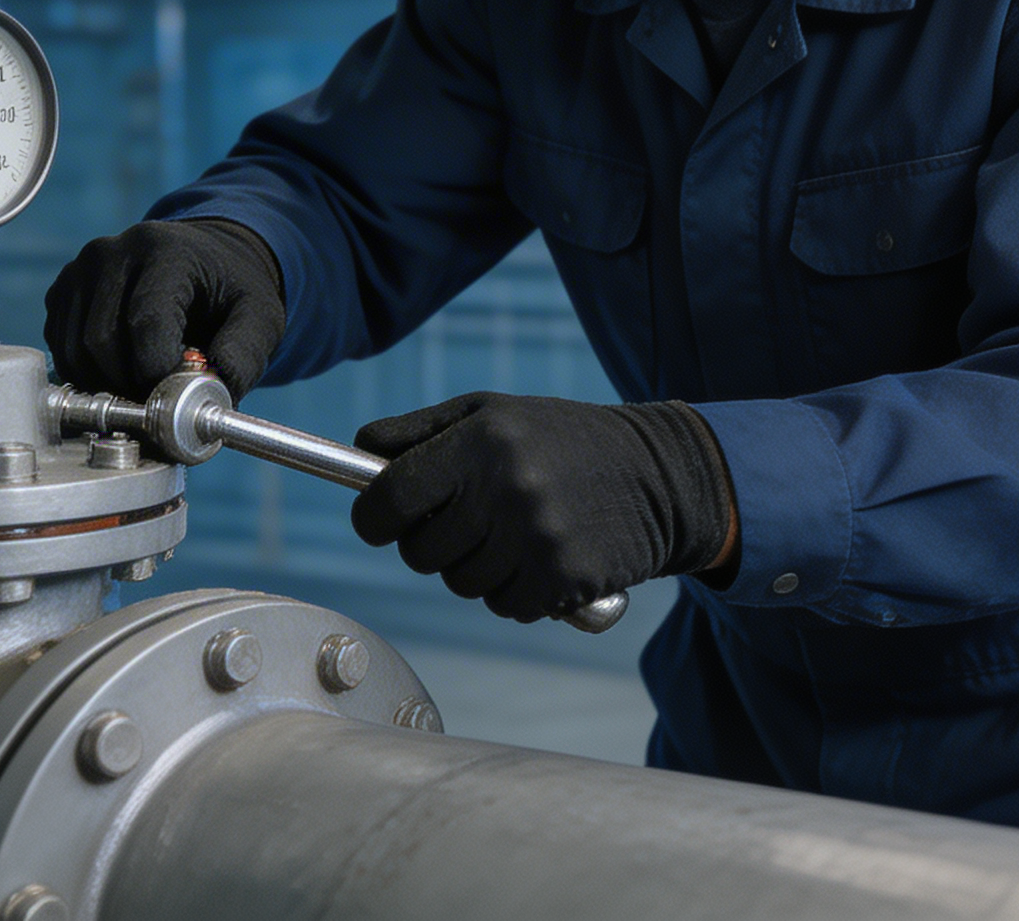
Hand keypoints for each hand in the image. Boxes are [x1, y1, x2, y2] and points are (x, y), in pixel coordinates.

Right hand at [44, 218, 284, 399]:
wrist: (205, 259)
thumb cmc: (231, 289)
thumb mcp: (260, 316)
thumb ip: (242, 356)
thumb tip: (210, 398)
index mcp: (165, 250)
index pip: (145, 322)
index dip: (156, 373)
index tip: (178, 397)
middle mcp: (112, 252)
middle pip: (102, 342)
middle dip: (131, 384)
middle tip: (163, 399)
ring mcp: (80, 270)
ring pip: (76, 352)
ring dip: (108, 385)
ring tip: (146, 385)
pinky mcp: (62, 291)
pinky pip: (62, 350)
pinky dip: (88, 375)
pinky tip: (123, 369)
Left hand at [350, 393, 733, 621]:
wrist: (660, 474)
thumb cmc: (561, 439)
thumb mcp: (491, 412)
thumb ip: (419, 433)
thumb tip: (358, 452)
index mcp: (481, 441)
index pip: (389, 499)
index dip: (375, 518)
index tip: (382, 521)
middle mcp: (507, 488)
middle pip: (421, 551)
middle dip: (433, 542)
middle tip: (470, 519)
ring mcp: (538, 539)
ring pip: (461, 584)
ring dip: (477, 568)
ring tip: (515, 531)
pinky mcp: (564, 580)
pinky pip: (505, 605)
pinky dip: (515, 591)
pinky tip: (543, 556)